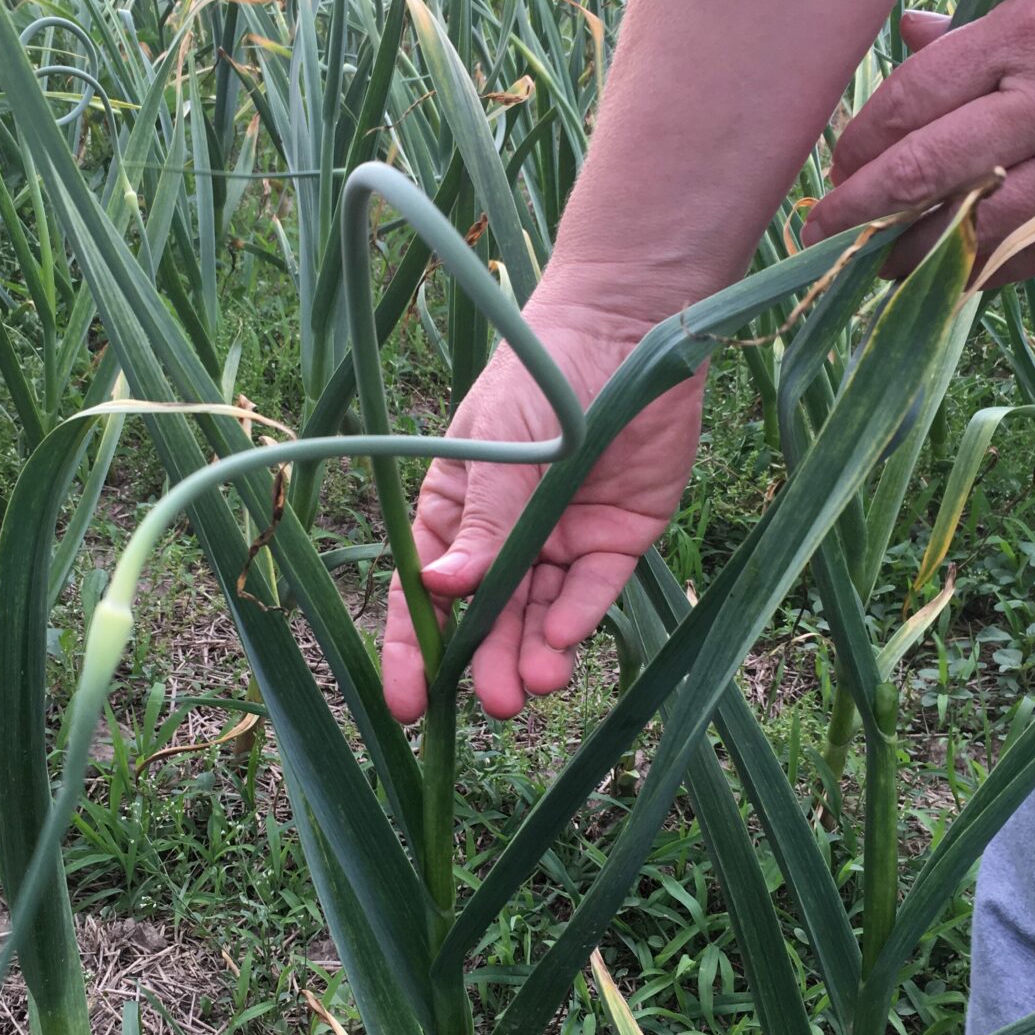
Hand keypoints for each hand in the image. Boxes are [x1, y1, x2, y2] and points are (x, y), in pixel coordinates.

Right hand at [381, 288, 704, 721]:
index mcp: (457, 509)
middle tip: (494, 703)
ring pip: (541, 614)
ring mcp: (562, 538)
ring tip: (536, 685)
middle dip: (487, 661)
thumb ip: (480, 523)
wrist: (628, 329)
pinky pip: (594, 589)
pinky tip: (565, 642)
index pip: (424, 591)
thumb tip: (439, 588)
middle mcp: (506, 534)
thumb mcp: (497, 448)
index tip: (406, 704)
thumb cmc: (540, 374)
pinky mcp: (619, 537)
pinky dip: (579, 617)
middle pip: (488, 616)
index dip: (413, 648)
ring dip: (534, 652)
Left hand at [803, 0, 1034, 279]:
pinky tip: (951, 281)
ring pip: (975, 222)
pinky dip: (987, 269)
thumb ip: (983, 27)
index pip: (912, 98)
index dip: (862, 140)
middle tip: (821, 228)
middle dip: (862, 204)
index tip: (836, 164)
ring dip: (914, 251)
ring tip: (876, 267)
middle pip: (926, 165)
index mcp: (1026, 34)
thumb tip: (912, 35)